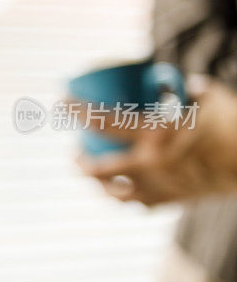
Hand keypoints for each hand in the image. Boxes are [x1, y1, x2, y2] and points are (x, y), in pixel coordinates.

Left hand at [77, 77, 236, 205]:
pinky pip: (140, 203)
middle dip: (80, 162)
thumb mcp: (208, 97)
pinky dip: (129, 197)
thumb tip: (171, 78)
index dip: (77, 110)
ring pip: (115, 193)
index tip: (62, 101)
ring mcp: (159, 186)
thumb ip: (183, 87)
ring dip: (99, 185)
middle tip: (74, 152)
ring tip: (92, 175)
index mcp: (152, 135)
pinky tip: (123, 192)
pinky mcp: (171, 201)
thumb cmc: (234, 124)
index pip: (102, 121)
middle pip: (99, 168)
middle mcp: (150, 164)